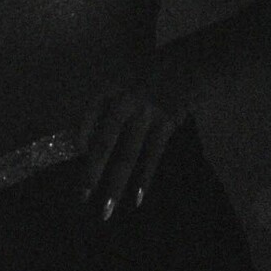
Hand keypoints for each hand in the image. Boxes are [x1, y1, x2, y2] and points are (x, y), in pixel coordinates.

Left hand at [76, 74, 187, 218]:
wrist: (193, 61)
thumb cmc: (155, 69)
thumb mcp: (126, 76)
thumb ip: (110, 103)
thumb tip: (89, 137)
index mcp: (112, 87)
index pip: (89, 113)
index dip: (80, 135)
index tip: (77, 152)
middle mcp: (126, 100)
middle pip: (105, 141)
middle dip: (92, 171)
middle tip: (81, 197)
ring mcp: (147, 113)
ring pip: (128, 154)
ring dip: (116, 184)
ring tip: (106, 209)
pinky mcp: (167, 121)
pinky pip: (153, 154)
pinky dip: (145, 177)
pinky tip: (137, 197)